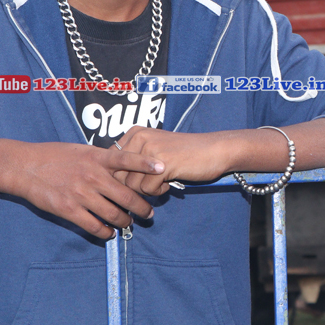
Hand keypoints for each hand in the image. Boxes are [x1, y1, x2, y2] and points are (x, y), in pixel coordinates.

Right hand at [14, 141, 164, 239]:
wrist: (24, 166)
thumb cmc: (54, 155)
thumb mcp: (81, 150)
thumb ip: (102, 158)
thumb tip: (122, 165)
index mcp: (96, 157)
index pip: (126, 159)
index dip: (146, 163)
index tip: (162, 167)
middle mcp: (92, 175)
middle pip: (126, 195)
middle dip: (141, 207)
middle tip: (149, 214)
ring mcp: (81, 193)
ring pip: (113, 214)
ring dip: (125, 222)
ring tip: (129, 224)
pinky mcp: (69, 209)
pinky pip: (94, 225)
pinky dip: (105, 232)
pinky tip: (109, 233)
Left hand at [115, 126, 232, 195]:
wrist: (214, 151)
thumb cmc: (184, 153)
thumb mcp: (154, 149)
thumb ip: (132, 159)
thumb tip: (110, 180)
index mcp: (135, 133)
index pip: (111, 163)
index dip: (122, 176)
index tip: (139, 177)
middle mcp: (139, 138)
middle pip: (118, 175)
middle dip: (133, 185)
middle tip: (152, 182)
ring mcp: (150, 151)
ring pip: (132, 185)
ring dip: (147, 189)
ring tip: (163, 180)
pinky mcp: (162, 165)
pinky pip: (147, 189)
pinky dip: (158, 191)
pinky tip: (170, 182)